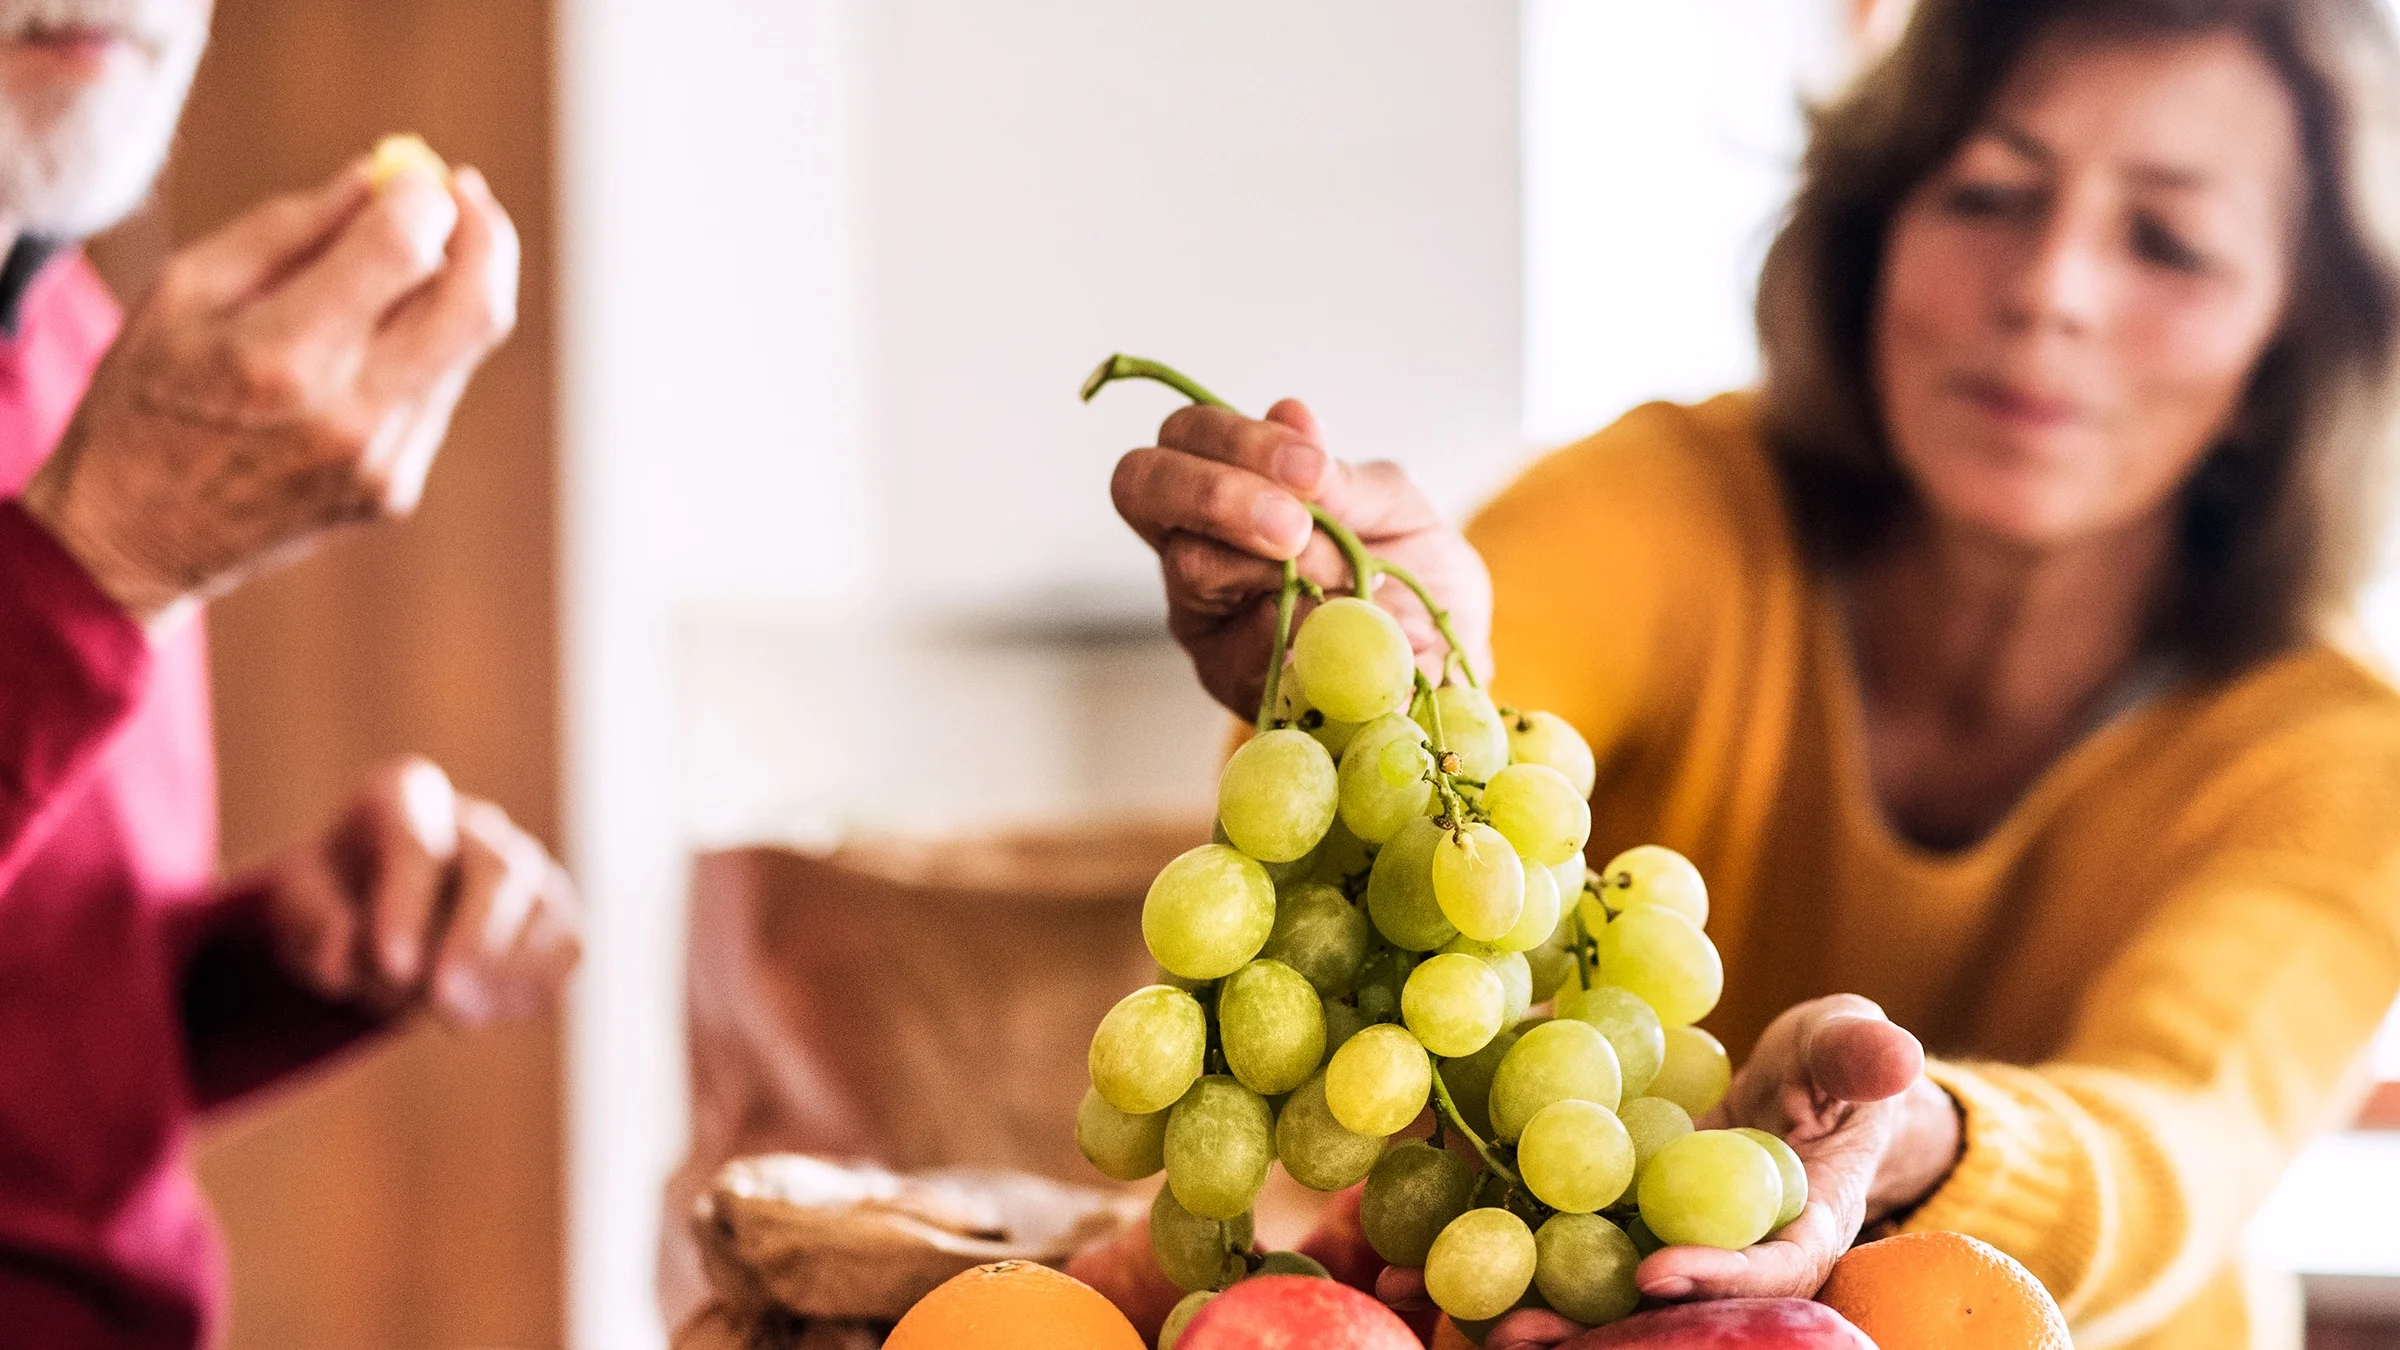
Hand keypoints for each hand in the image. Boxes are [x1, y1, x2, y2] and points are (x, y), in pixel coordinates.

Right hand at [21, 155, 519, 625]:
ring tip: (410, 254)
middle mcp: (350, 415)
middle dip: (484, 235)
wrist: (134, 535)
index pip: (404, 252)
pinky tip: (376, 334)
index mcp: (283, 357)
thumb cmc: (145, 395)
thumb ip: (290, 228)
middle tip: (463, 195)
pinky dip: (425, 346)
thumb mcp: (185, 290)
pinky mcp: (395, 490)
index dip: (425, 199)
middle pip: (476, 306)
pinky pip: (437, 393)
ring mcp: (382, 462)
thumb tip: (379, 177)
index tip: (417, 176)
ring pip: (465, 349)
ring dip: (454, 289)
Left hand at [253, 755, 579, 1025]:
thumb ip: (308, 920)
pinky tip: (495, 1009)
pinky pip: (570, 946)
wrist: (375, 911)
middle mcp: (477, 825)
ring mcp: (527, 867)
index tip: (391, 964)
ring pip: (544, 908)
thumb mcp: (294, 899)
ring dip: (507, 972)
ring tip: (459, 1016)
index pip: (415, 842)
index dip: (406, 905)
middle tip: (444, 1000)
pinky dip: (540, 983)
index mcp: (406, 797)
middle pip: (498, 870)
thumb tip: (342, 956)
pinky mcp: (556, 914)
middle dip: (476, 940)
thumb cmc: (333, 897)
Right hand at [1111, 400, 1491, 719]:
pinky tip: (1354, 635)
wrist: (1446, 652)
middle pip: (1140, 485)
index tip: (1310, 469)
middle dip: (1218, 493)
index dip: (1235, 440)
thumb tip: (1289, 413)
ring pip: (1191, 564)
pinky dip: (1304, 633)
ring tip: (1352, 584)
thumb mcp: (1394, 508)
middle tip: (1294, 527)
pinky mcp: (1224, 676)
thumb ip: (1340, 474)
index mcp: (1234, 482)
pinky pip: (1238, 648)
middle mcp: (1198, 541)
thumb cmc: (1411, 568)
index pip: (1185, 435)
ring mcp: (1202, 612)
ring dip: (1280, 566)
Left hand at [1375, 997, 1961, 1349]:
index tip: (1659, 1272)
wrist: (1786, 1091)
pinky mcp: (1585, 1223)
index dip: (1713, 1274)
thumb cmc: (1829, 1076)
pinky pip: (1526, 1245)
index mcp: (1790, 1235)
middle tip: (1507, 1334)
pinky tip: (1392, 1261)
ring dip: (1502, 1306)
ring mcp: (1641, 1247)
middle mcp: (1708, 1258)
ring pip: (1572, 1290)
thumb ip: (1858, 1063)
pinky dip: (1465, 1254)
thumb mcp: (1845, 1058)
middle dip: (1579, 1326)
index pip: (1761, 1268)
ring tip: (1424, 1308)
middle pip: (1647, 1307)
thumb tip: (1895, 1054)